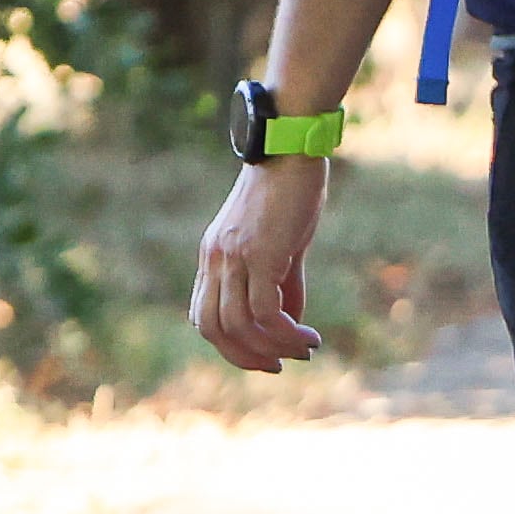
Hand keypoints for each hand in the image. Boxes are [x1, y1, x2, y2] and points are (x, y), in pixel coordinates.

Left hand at [191, 157, 330, 372]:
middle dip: (245, 357)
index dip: (229, 345)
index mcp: (215, 255)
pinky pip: (267, 312)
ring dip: (273, 348)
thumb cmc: (291, 189)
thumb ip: (285, 282)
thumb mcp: (284, 242)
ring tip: (305, 350)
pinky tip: (310, 337)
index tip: (264, 355)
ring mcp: (235, 257)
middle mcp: (217, 259)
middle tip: (279, 366)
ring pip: (240, 325)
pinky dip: (287, 334)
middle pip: (212, 329)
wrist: (291, 147)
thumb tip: (292, 323)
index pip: (204, 316)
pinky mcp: (261, 255)